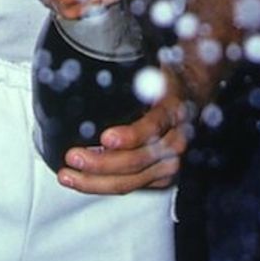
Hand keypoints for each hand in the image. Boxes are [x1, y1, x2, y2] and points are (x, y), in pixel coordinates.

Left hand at [55, 70, 192, 193]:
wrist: (190, 98)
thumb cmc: (165, 85)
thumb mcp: (153, 74)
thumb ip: (136, 80)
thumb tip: (96, 75)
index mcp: (173, 111)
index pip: (153, 126)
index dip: (130, 136)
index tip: (105, 138)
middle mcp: (176, 141)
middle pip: (139, 161)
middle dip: (102, 163)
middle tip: (74, 157)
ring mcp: (170, 163)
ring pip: (132, 181)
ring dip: (96, 181)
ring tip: (69, 175)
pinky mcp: (161, 178)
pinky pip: (130, 187)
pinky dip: (103, 186)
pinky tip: (83, 181)